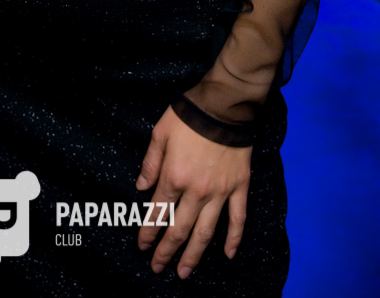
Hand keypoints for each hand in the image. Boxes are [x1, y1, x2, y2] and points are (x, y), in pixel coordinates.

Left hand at [136, 105, 250, 278]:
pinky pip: (237, 219)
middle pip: (178, 229)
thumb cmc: (188, 116)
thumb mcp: (160, 133)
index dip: (148, 232)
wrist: (223, 106)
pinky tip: (228, 255)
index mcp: (174, 177)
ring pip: (205, 232)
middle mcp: (196, 191)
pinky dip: (234, 239)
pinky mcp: (239, 188)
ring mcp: (220, 192)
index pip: (157, 213)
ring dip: (194, 255)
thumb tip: (140, 187)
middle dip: (166, 251)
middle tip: (157, 268)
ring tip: (184, 272)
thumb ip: (150, 163)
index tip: (142, 247)